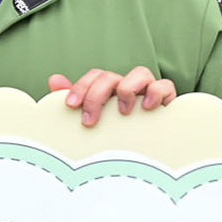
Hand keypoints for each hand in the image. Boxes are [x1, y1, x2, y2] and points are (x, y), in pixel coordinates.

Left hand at [49, 68, 175, 127]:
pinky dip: (157, 92)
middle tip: (89, 120)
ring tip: (121, 112)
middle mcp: (128, 86)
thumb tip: (54, 80)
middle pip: (111, 76)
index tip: (71, 106)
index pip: (95, 76)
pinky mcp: (167, 99)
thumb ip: (76, 100)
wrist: (150, 149)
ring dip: (127, 89)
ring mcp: (148, 90)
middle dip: (96, 95)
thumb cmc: (117, 131)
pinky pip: (166, 86)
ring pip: (141, 73)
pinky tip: (147, 107)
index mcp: (110, 88)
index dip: (81, 87)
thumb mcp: (94, 118)